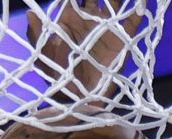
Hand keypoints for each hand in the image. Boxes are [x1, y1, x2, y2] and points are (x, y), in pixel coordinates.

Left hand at [26, 0, 142, 100]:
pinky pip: (132, 20)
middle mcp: (90, 18)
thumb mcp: (43, 55)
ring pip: (115, 1)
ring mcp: (107, 26)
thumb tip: (30, 12)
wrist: (79, 96)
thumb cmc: (58, 74)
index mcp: (71, 17)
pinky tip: (141, 3)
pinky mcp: (122, 38)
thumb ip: (36, 33)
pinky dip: (138, 9)